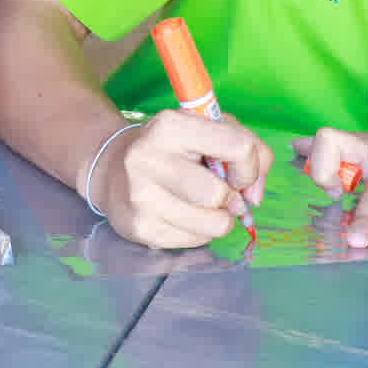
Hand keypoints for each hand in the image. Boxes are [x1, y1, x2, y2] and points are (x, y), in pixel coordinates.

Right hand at [92, 110, 271, 249]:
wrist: (112, 170)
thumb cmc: (172, 148)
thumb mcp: (207, 129)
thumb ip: (247, 149)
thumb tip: (254, 196)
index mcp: (170, 126)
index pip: (238, 147)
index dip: (250, 166)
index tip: (237, 172)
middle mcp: (150, 159)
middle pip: (219, 193)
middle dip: (232, 198)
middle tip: (222, 193)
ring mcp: (142, 196)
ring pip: (213, 224)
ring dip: (220, 218)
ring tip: (203, 205)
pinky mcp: (141, 228)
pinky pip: (197, 241)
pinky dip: (200, 231)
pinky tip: (182, 215)